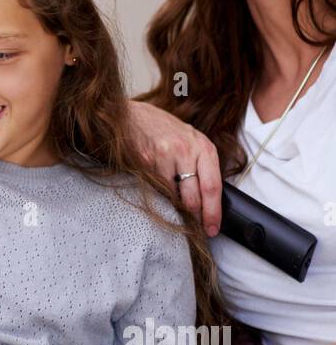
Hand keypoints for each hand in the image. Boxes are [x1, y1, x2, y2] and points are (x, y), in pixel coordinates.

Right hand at [129, 100, 222, 236]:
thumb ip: (202, 165)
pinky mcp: (146, 161)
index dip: (213, 212)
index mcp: (203, 147)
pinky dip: (157, 193)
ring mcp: (165, 156)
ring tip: (173, 200)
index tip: (212, 228)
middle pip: (193, 197)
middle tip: (195, 226)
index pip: (213, 187)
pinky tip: (156, 183)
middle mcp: (187, 150)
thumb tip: (209, 200)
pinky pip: (155, 189)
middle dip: (194, 216)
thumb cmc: (164, 131)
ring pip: (173, 197)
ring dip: (173, 205)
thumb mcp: (191, 142)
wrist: (133, 115)